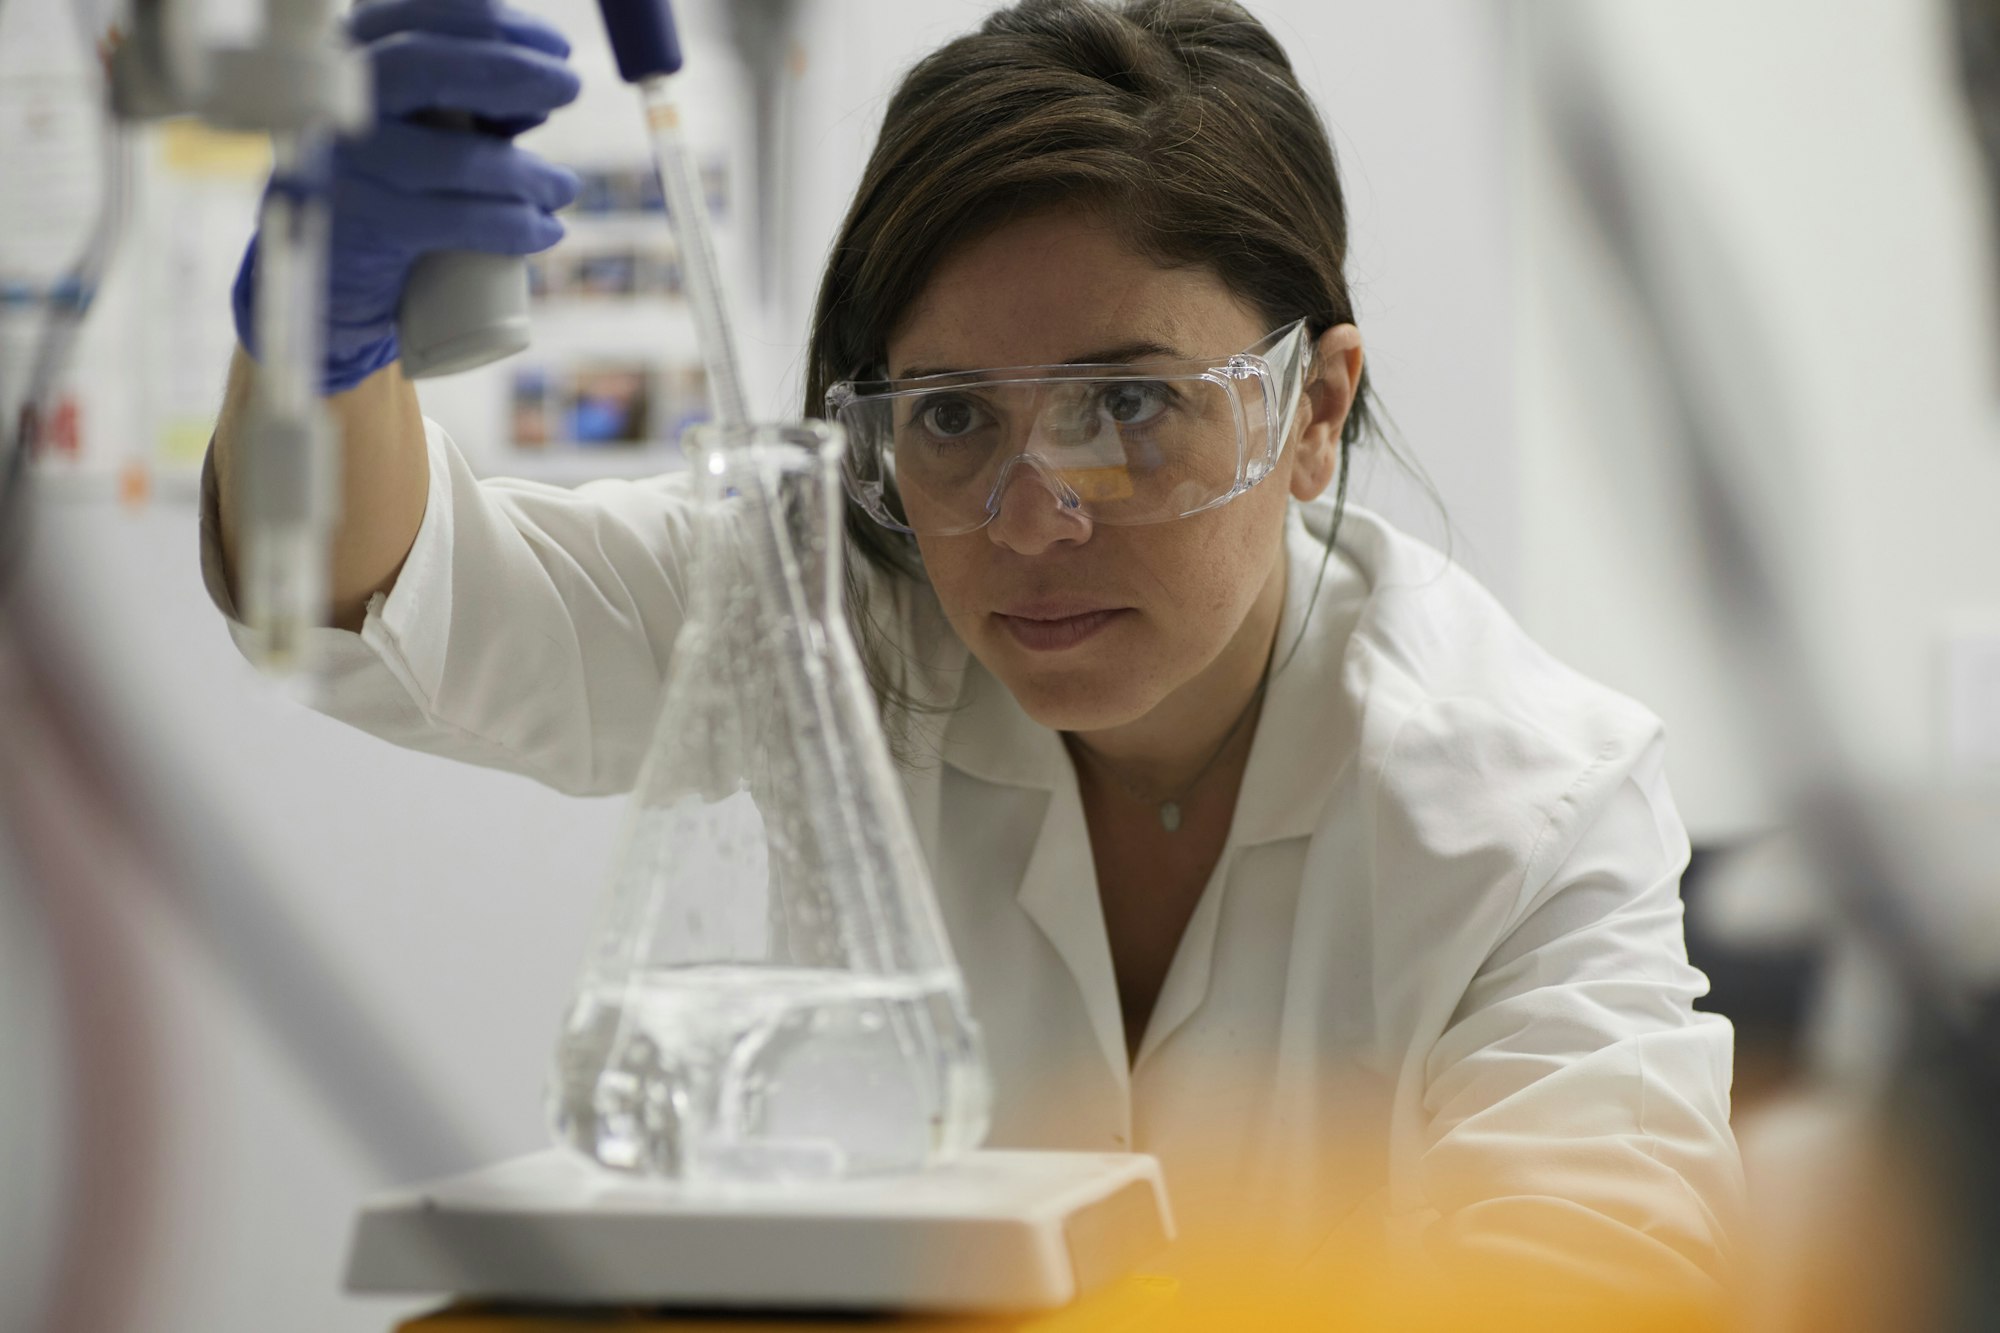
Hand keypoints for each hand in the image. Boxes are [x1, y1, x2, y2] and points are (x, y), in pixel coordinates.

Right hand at [232, 0, 582, 393]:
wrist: (336, 281)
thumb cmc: (395, 191)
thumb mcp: (426, 132)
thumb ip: (470, 103)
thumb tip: (541, 94)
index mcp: (343, 56)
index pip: (416, 13)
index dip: (494, 22)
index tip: (558, 47)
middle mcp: (326, 98)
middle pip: (420, 62)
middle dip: (510, 70)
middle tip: (571, 87)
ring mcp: (335, 161)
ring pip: (450, 154)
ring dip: (526, 171)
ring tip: (564, 187)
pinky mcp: (357, 224)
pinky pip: (453, 219)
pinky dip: (512, 225)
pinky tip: (546, 231)